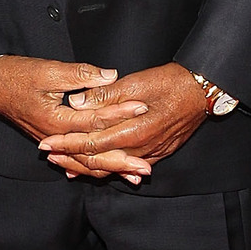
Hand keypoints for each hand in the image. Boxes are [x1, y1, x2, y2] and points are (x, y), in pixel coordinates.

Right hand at [0, 57, 145, 168]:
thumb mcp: (47, 70)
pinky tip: (104, 173)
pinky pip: (73, 159)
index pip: (95, 121)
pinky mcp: (49, 138)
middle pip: (92, 155)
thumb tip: (110, 75)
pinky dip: (90, 167)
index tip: (143, 109)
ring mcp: (50, 141)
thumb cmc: (14, 74)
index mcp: (54, 120)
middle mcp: (53, 136)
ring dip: (109, 169)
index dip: (121, 114)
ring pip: (83, 162)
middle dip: (120, 162)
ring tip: (132, 176)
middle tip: (145, 168)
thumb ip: (80, 74)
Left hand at [39, 63, 208, 182]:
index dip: (67, 144)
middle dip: (71, 160)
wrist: (204, 90)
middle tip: (49, 156)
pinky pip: (129, 165)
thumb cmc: (172, 82)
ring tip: (65, 166)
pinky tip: (98, 167)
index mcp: (136, 130)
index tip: (47, 144)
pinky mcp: (159, 152)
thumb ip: (106, 95)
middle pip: (100, 161)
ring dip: (88, 167)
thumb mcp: (137, 83)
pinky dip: (110, 167)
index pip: (93, 143)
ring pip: (113, 167)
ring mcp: (153, 153)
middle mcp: (143, 148)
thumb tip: (77, 102)